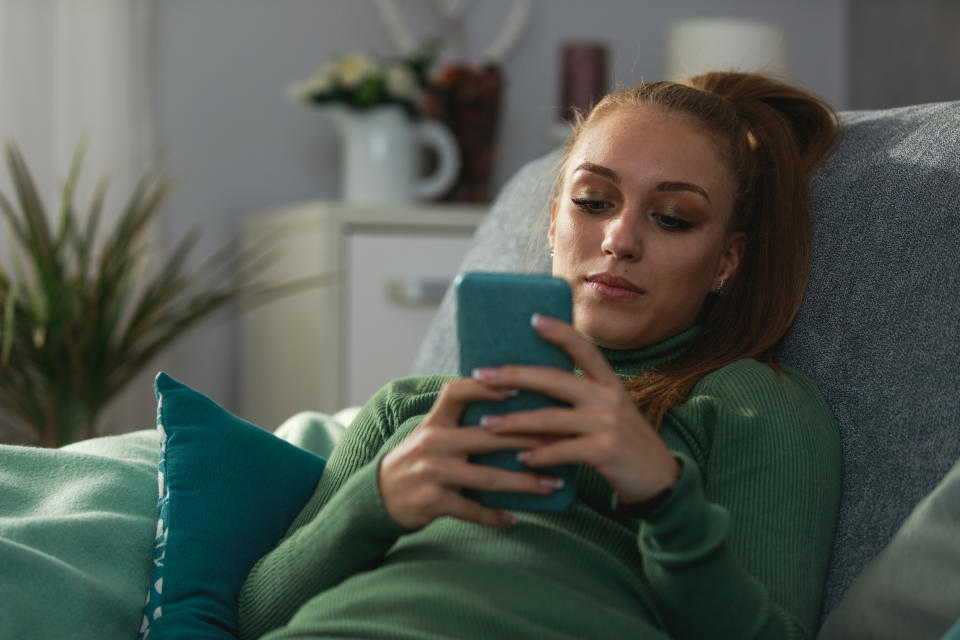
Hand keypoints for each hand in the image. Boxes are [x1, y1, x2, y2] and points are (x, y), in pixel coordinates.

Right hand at [378, 377, 567, 530]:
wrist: (378, 496)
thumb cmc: (416, 460)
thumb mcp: (430, 432)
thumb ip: (459, 419)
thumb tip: (507, 400)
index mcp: (434, 422)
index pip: (457, 393)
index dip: (486, 388)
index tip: (518, 388)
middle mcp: (434, 443)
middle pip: (488, 436)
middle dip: (528, 439)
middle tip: (562, 439)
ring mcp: (434, 473)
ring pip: (488, 477)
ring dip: (524, 482)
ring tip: (553, 484)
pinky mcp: (434, 502)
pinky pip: (472, 510)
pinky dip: (494, 516)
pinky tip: (514, 519)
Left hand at [471, 314, 680, 504]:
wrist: (660, 479)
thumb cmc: (625, 443)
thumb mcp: (609, 412)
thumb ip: (581, 400)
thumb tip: (534, 392)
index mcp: (608, 383)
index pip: (583, 349)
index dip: (559, 332)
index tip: (532, 319)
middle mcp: (608, 397)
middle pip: (553, 379)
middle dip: (513, 375)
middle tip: (481, 376)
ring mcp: (607, 423)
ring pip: (549, 418)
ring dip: (513, 422)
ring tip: (487, 424)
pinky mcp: (605, 451)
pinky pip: (561, 450)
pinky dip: (538, 455)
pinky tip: (520, 459)